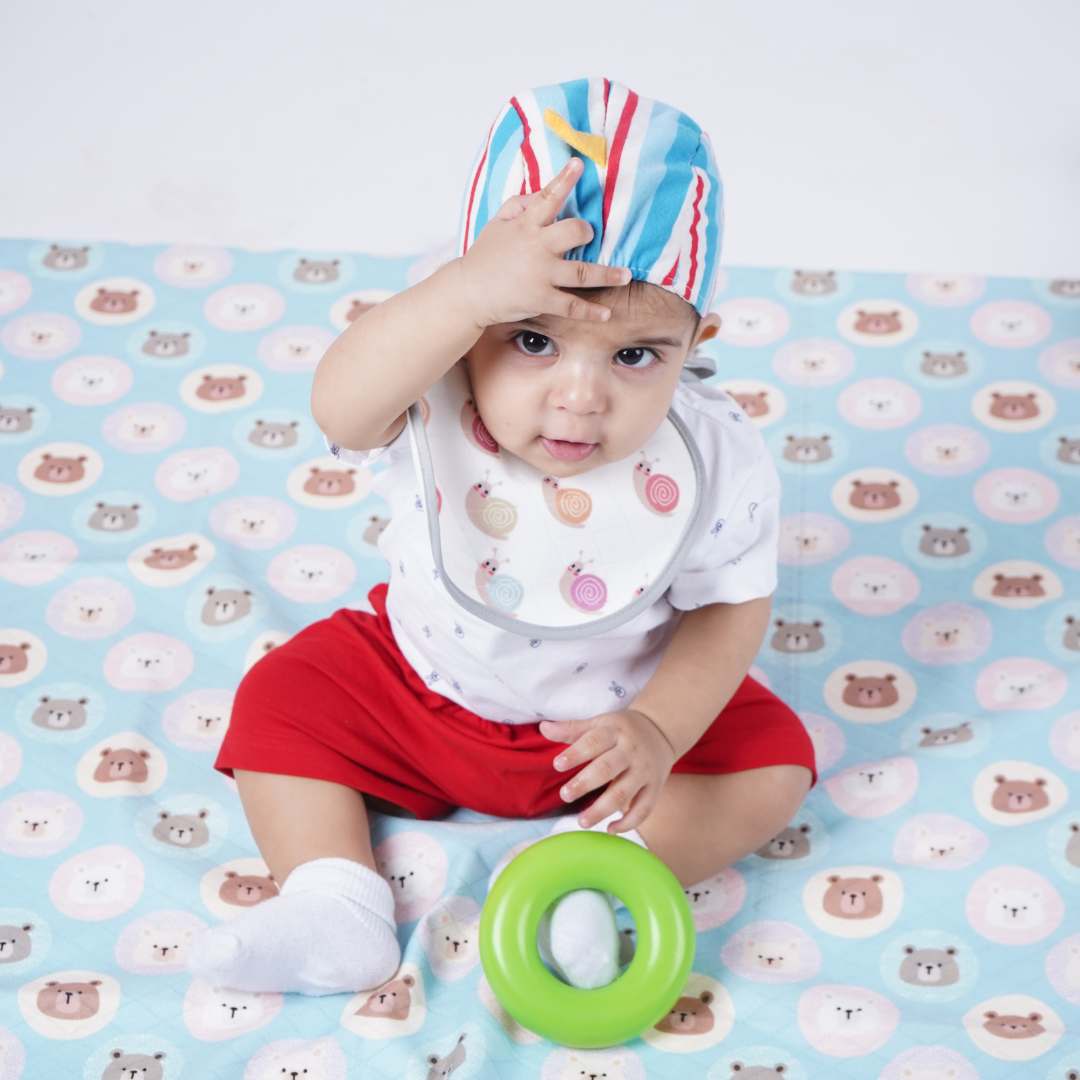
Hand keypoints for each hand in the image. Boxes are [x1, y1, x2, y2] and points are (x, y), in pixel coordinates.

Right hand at [456, 155, 630, 329]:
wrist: (468, 292)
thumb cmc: (485, 256)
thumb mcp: (496, 224)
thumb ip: (517, 206)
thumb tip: (538, 195)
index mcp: (526, 226)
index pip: (548, 198)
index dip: (564, 180)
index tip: (580, 165)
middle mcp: (537, 248)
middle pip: (574, 232)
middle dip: (587, 231)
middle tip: (591, 234)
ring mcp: (542, 275)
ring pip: (582, 272)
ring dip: (607, 274)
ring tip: (625, 274)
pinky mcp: (542, 299)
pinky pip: (572, 306)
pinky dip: (590, 312)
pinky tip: (607, 313)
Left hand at [538, 708, 677, 833]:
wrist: (661, 731)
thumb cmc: (621, 729)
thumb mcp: (599, 723)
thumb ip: (571, 729)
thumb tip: (543, 728)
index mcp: (614, 732)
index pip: (594, 742)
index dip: (575, 753)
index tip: (557, 764)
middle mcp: (630, 752)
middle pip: (607, 769)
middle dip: (585, 783)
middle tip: (564, 795)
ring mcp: (644, 771)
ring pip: (624, 793)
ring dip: (602, 810)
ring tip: (582, 821)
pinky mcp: (654, 788)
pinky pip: (643, 809)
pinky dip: (628, 822)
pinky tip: (610, 830)